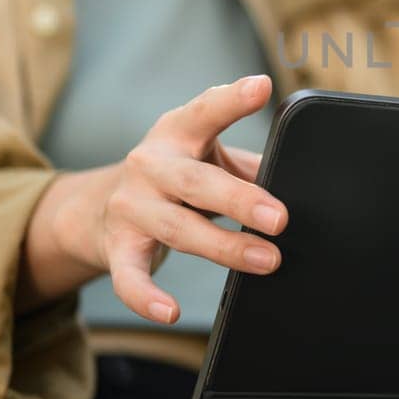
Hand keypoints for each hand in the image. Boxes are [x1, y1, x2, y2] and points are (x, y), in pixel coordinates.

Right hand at [18, 74, 287, 323]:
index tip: (260, 87)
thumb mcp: (206, 156)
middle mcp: (149, 165)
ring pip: (178, 229)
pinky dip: (147, 297)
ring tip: (268, 260)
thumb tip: (303, 181)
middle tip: (280, 218)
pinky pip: (129, 277)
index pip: (205, 111)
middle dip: (239, 200)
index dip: (231, 99)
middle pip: (195, 181)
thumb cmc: (175, 176)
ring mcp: (130, 207)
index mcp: (177, 132)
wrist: (95, 207)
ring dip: (225, 247)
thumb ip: (249, 164)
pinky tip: (170, 311)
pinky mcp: (117, 248)